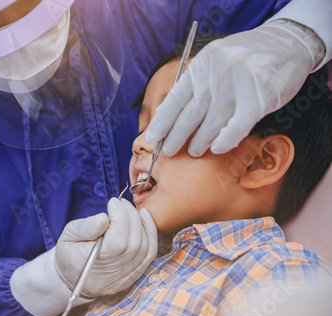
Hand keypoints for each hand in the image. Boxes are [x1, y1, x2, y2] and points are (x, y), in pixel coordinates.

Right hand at [55, 198, 157, 296]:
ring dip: (141, 223)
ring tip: (130, 210)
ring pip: (145, 247)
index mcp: (93, 265)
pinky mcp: (134, 274)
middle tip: (121, 203)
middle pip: (134, 243)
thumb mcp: (68, 236)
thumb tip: (105, 218)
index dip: (120, 217)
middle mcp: (113, 274)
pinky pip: (150, 254)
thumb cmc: (69, 254)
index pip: (117, 241)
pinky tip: (144, 220)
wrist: (73, 279)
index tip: (113, 202)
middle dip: (131, 216)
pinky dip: (150, 234)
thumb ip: (86, 227)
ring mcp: (126, 276)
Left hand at [145, 19, 324, 156]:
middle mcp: (217, 75)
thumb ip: (196, 83)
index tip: (150, 138)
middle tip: (168, 151)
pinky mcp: (259, 99)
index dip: (161, 122)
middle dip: (176, 136)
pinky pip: (236, 127)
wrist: (287, 43)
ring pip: (212, 123)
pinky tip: (217, 149)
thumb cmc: (245, 57)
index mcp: (202, 65)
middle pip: (190, 114)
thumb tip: (169, 112)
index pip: (175, 99)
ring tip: (194, 151)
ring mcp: (238, 86)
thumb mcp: (215, 61)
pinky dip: (225, 141)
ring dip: (200, 141)